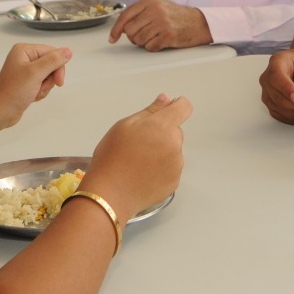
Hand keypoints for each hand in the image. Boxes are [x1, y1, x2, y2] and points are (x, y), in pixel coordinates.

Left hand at [0, 43, 72, 130]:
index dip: (58, 67)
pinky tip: (31, 97)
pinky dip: (40, 92)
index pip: (52, 52)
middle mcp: (25, 58)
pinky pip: (43, 83)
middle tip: (40, 87)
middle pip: (51, 64)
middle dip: (49, 79)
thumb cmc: (13, 92)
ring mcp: (26, 70)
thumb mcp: (35, 73)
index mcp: (24, 50)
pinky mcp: (27, 82)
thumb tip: (68, 51)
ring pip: (48, 76)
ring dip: (44, 87)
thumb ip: (53, 61)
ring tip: (33, 93)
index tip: (58, 81)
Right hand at [79, 93, 192, 220]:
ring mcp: (176, 166)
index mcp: (163, 126)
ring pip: (173, 151)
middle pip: (175, 131)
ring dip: (162, 151)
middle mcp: (175, 145)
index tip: (166, 111)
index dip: (176, 106)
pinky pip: (171, 169)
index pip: (184, 108)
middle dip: (162, 132)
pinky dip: (161, 169)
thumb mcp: (124, 126)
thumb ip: (150, 111)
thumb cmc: (112, 157)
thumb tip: (167, 99)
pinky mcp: (174, 183)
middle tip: (139, 143)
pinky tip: (143, 175)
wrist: (109, 194)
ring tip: (138, 162)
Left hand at [108, 0, 211, 51]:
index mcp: (150, 1)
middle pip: (129, 30)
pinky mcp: (167, 35)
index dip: (116, 29)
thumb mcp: (158, 6)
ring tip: (156, 37)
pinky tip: (162, 41)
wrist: (199, 23)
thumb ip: (140, 13)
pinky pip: (149, 47)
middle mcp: (155, 10)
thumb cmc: (177, 16)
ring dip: (144, 42)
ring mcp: (161, 22)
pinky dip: (153, 47)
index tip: (112, 38)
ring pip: (138, 40)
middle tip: (146, 35)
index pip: (125, 16)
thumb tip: (121, 28)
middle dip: (134, 37)